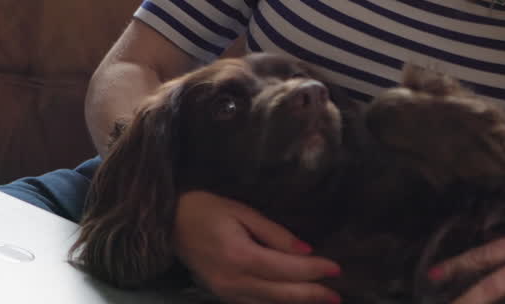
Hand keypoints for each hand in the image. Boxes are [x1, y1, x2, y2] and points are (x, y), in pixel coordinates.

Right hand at [173, 190, 341, 303]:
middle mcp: (233, 280)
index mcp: (239, 255)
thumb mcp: (242, 212)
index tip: (336, 269)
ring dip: (298, 303)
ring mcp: (225, 292)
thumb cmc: (206, 209)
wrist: (167, 224)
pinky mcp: (220, 295)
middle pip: (281, 293)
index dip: (313, 271)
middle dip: (312, 294)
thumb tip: (305, 251)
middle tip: (337, 295)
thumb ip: (275, 233)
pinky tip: (292, 300)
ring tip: (323, 300)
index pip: (285, 268)